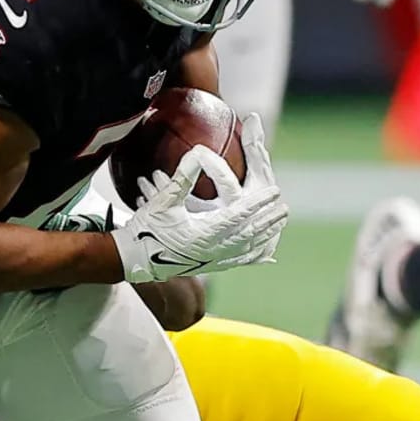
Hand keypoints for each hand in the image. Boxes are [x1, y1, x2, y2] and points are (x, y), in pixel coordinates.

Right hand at [110, 142, 288, 283]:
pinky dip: (254, 255)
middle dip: (268, 219)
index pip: (238, 216)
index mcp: (202, 234)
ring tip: (279, 222)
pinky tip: (265, 254)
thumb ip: (182, 178)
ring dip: (265, 234)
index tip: (274, 191)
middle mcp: (212, 250)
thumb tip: (196, 154)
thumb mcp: (162, 201)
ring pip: (247, 248)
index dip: (258, 203)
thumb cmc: (146, 229)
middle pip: (249, 233)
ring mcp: (212, 261)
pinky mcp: (209, 267)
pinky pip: (238, 261)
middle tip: (284, 206)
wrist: (135, 260)